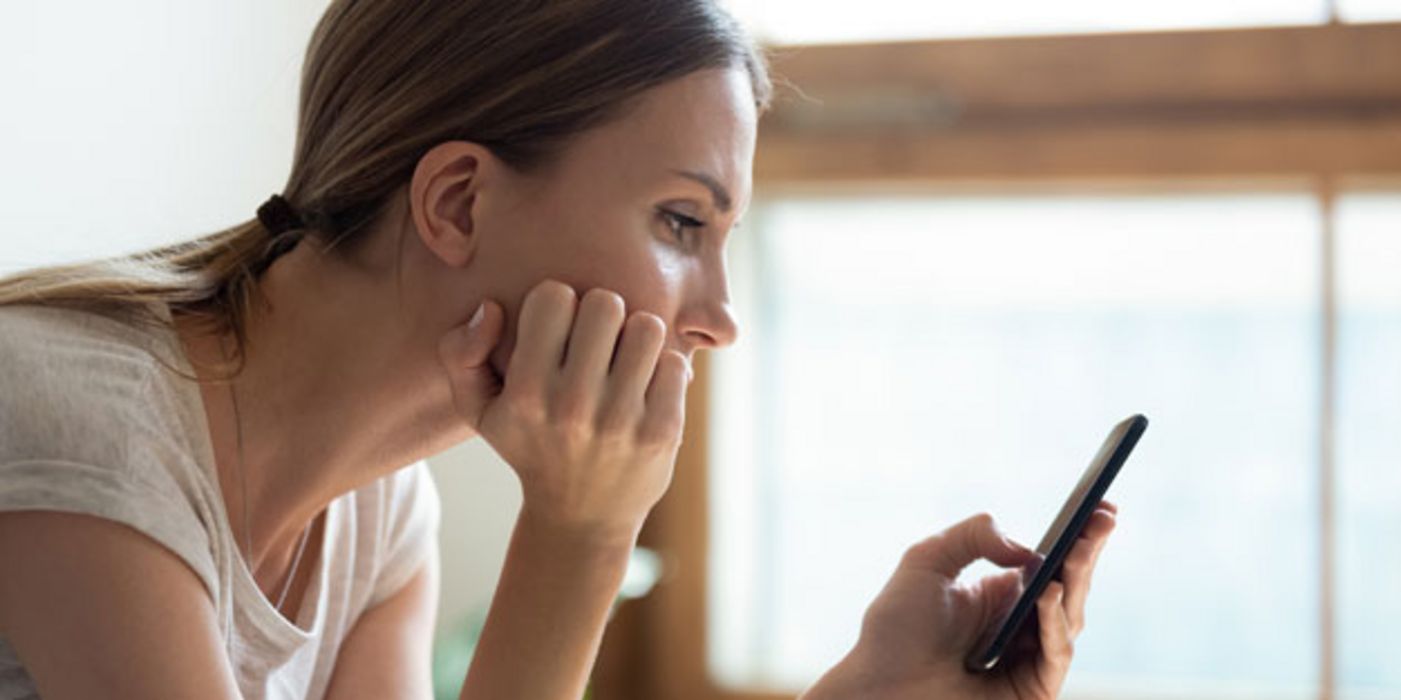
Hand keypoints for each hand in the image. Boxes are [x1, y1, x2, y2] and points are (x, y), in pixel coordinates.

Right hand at [438, 280, 689, 542]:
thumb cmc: (530, 446)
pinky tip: (646, 387)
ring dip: (638, 337)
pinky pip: (675, 363)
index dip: (559, 304)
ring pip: (647, 326)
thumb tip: (492, 307)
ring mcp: (620, 421)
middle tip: (599, 339)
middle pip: (605, 303)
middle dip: (603, 314)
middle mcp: (572, 407)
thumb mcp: (479, 410)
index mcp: (525, 394)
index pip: (554, 297)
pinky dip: (664, 368)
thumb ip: (460, 353)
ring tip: (625, 358)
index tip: (561, 329)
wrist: (582, 519)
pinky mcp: (661, 432)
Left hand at [804, 503, 1117, 699]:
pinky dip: (1054, 622)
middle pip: (1068, 586)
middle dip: (1087, 551)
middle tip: (1103, 518)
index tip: (1100, 505)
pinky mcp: (1032, 689)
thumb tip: (1024, 550)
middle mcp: (1020, 625)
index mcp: (1001, 595)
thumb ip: (972, 536)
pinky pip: (1056, 653)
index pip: (1049, 562)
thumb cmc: (896, 629)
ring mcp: (1029, 658)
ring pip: (1070, 618)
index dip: (1078, 536)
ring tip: (1076, 549)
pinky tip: (1046, 593)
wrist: (879, 686)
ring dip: (1076, 581)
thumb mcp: (926, 561)